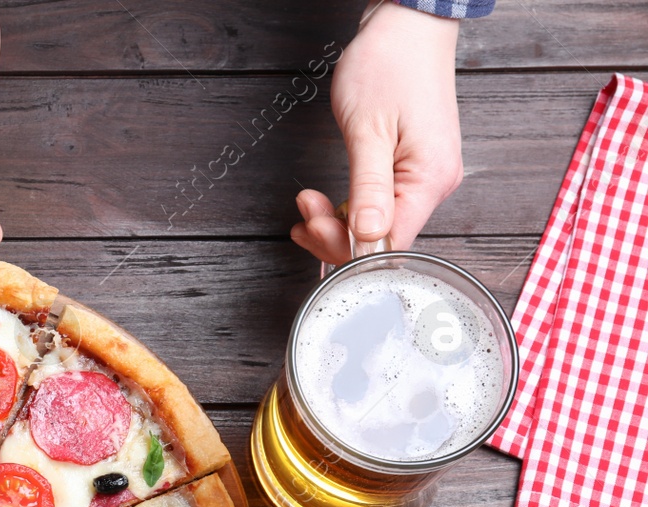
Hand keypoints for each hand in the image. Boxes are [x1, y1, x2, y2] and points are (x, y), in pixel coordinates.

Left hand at [292, 3, 461, 263]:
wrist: (406, 28)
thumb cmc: (389, 65)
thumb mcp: (368, 130)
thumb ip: (368, 188)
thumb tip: (367, 235)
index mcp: (430, 179)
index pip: (390, 243)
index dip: (347, 247)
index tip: (312, 228)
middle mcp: (434, 183)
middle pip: (382, 238)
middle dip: (334, 234)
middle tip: (303, 214)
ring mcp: (424, 177)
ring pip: (377, 223)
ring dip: (336, 222)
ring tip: (307, 203)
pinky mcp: (411, 168)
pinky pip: (378, 204)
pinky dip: (347, 208)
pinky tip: (323, 203)